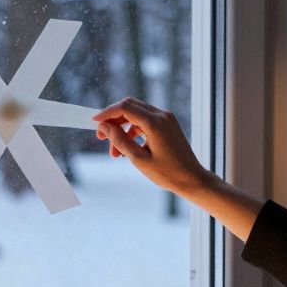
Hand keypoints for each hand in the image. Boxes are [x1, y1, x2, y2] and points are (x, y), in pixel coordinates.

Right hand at [93, 97, 211, 195]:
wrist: (192, 179)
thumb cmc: (167, 173)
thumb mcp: (138, 159)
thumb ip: (119, 140)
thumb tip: (104, 126)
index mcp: (155, 122)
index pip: (124, 108)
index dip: (106, 113)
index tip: (94, 123)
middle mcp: (162, 115)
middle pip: (130, 107)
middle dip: (113, 120)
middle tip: (101, 137)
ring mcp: (166, 119)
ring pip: (136, 114)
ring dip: (122, 129)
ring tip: (114, 152)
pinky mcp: (168, 124)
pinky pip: (145, 121)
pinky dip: (133, 131)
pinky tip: (127, 148)